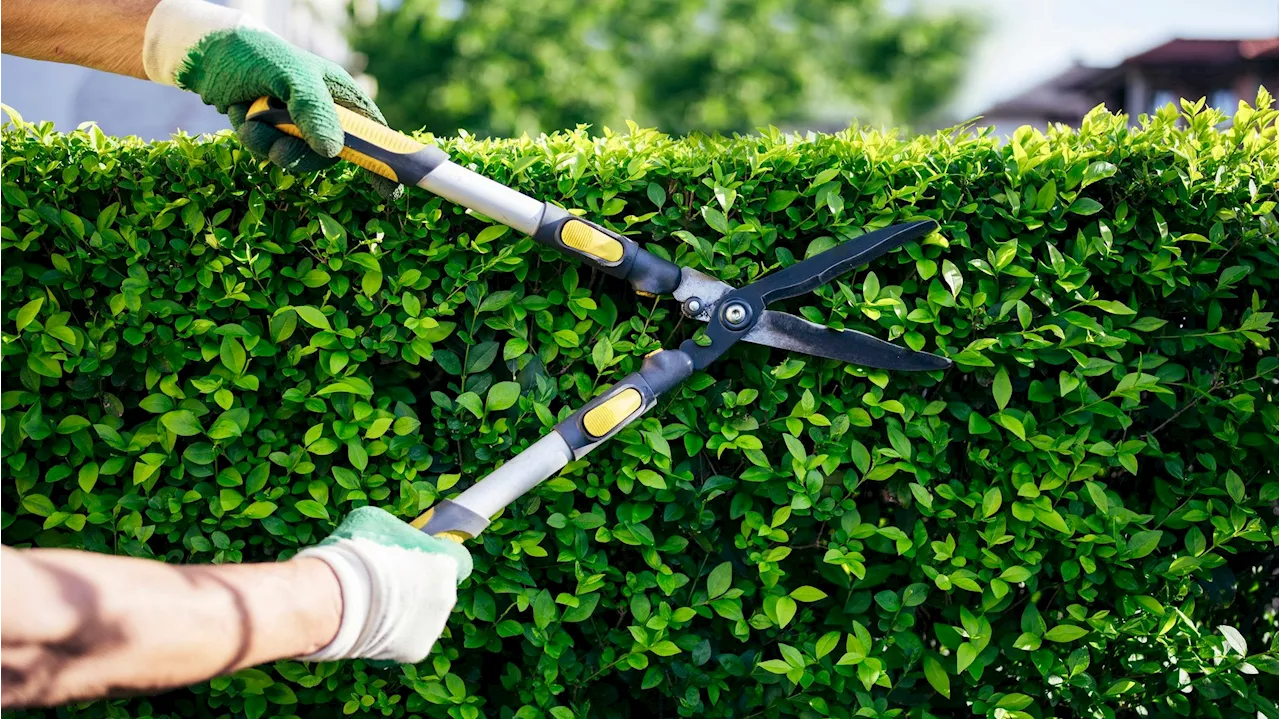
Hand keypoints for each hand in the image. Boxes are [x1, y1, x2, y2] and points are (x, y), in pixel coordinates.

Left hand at [143, 0, 402, 199]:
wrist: (206, 53)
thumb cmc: (256, 54)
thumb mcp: (290, 76)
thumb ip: (314, 111)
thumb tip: (334, 152)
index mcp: (340, 94)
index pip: (373, 133)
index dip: (385, 162)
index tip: (391, 193)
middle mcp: (324, 112)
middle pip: (330, 155)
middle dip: (302, 156)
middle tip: (280, 151)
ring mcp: (298, 125)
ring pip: (297, 158)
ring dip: (270, 146)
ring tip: (249, 122)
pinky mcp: (273, 134)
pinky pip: (271, 153)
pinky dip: (253, 141)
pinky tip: (239, 115)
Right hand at [295, 507, 471, 663]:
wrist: (340, 600)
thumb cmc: (359, 557)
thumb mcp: (378, 526)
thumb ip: (396, 536)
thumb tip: (393, 541)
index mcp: (446, 566)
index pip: (453, 561)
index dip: (432, 560)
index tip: (416, 561)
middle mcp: (448, 597)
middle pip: (437, 592)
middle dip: (417, 589)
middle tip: (387, 586)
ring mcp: (434, 628)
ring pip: (423, 619)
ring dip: (405, 615)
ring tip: (374, 609)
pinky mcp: (417, 651)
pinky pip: (406, 642)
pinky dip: (392, 638)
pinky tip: (371, 628)